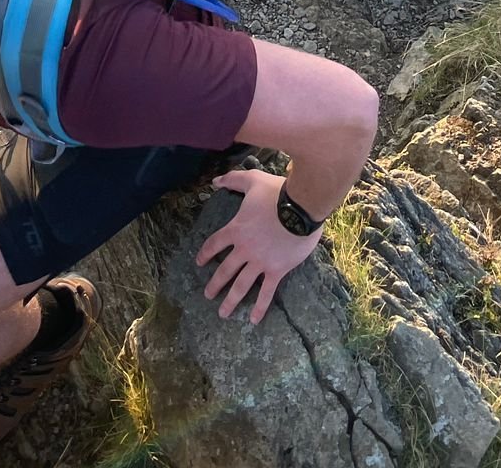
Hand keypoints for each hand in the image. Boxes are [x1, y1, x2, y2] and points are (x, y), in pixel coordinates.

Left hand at [196, 171, 322, 324]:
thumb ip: (233, 180)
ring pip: (241, 285)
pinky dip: (260, 307)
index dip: (206, 253)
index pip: (215, 243)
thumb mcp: (253, 181)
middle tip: (207, 295)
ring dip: (231, 300)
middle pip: (225, 270)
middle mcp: (245, 249)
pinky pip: (266, 292)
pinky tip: (253, 319)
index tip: (199, 262)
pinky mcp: (276, 270)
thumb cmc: (277, 192)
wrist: (301, 207)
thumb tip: (215, 181)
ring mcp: (260, 262)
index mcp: (237, 229)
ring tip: (223, 312)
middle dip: (215, 283)